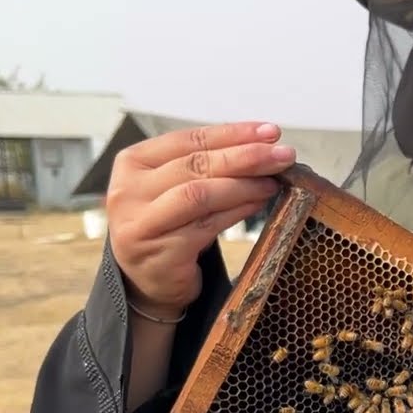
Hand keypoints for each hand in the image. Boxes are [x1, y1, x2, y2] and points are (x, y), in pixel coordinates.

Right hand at [107, 122, 295, 317]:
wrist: (147, 281)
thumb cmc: (168, 225)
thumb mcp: (176, 188)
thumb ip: (205, 166)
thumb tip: (262, 146)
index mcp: (132, 162)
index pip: (188, 139)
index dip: (233, 133)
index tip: (270, 132)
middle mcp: (129, 190)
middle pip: (196, 165)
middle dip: (246, 157)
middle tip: (284, 155)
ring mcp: (142, 223)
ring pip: (200, 194)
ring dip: (244, 185)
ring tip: (274, 181)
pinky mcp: (161, 253)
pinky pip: (207, 226)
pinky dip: (238, 212)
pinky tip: (259, 203)